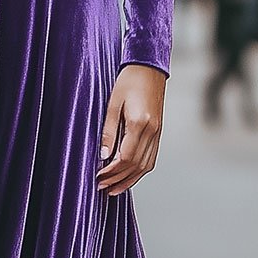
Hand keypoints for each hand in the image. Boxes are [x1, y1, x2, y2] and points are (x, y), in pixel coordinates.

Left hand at [96, 64, 166, 195]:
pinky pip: (151, 158)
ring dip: (130, 180)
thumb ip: (108, 132)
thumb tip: (103, 156)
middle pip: (136, 166)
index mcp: (139, 123)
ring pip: (146, 165)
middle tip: (101, 188)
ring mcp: (158, 133)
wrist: (148, 69)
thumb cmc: (128, 82)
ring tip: (114, 189)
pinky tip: (129, 176)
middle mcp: (152, 131)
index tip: (98, 177)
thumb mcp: (112, 104)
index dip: (111, 172)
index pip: (126, 158)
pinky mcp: (159, 132)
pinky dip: (140, 171)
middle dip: (118, 180)